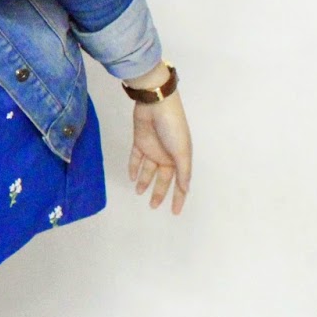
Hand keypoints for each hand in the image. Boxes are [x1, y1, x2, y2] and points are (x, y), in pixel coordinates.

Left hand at [128, 81, 191, 213]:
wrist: (156, 104)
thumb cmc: (173, 127)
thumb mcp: (182, 151)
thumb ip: (183, 172)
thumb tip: (185, 190)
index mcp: (180, 158)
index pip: (179, 183)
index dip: (178, 197)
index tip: (174, 212)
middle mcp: (167, 155)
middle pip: (162, 179)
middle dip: (159, 192)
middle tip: (152, 206)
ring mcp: (153, 148)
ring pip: (148, 170)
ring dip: (144, 181)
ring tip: (139, 193)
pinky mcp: (139, 141)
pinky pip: (136, 158)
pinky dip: (134, 167)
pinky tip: (132, 177)